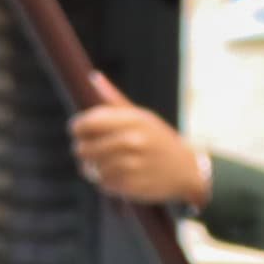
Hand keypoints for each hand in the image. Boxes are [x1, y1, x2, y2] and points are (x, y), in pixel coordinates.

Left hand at [69, 75, 209, 205]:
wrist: (188, 170)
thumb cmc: (159, 139)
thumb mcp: (142, 116)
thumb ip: (114, 100)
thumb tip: (93, 77)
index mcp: (133, 119)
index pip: (86, 123)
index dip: (76, 128)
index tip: (78, 132)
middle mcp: (133, 140)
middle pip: (83, 148)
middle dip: (82, 150)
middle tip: (88, 152)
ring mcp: (134, 164)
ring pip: (91, 167)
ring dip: (92, 168)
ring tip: (101, 165)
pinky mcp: (134, 185)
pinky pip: (103, 183)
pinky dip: (104, 181)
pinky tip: (116, 176)